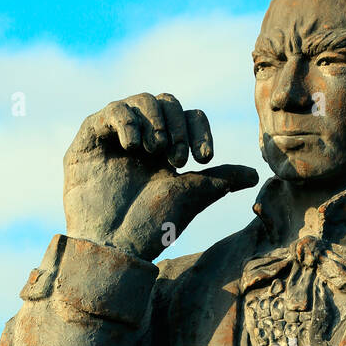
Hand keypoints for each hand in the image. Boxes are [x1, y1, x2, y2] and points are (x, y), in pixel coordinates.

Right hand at [63, 92, 257, 260]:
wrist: (116, 245)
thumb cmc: (153, 226)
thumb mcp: (192, 197)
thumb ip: (219, 180)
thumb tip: (254, 173)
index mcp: (169, 149)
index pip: (190, 117)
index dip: (200, 130)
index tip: (205, 158)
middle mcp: (144, 138)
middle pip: (168, 103)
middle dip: (178, 126)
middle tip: (177, 159)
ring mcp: (116, 136)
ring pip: (141, 101)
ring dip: (155, 121)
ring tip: (154, 151)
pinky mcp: (90, 139)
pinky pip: (111, 111)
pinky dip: (126, 121)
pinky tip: (132, 146)